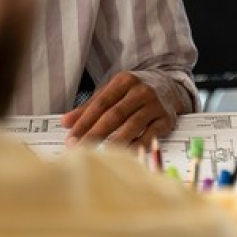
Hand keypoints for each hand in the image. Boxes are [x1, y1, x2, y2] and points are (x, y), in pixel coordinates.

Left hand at [61, 71, 180, 146]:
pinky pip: (150, 135)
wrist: (170, 85)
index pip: (100, 104)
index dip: (84, 122)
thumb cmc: (136, 90)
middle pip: (115, 115)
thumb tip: (66, 122)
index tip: (71, 138)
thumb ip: (89, 107)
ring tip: (101, 155)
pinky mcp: (167, 119)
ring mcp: (155, 105)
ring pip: (132, 125)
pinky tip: (125, 155)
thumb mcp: (113, 92)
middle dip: (95, 134)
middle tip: (81, 149)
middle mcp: (141, 91)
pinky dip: (137, 146)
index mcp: (124, 81)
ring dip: (115, 142)